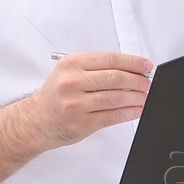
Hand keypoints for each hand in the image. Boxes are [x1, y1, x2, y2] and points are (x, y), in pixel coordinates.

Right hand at [24, 52, 151, 152]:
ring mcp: (77, 104)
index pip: (109, 59)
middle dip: (138, 80)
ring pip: (116, 97)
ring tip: (145, 96)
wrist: (35, 121)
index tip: (146, 66)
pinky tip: (137, 109)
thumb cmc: (56, 95)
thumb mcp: (68, 72)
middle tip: (147, 82)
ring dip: (136, 97)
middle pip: (115, 78)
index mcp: (71, 64)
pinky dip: (129, 112)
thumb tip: (131, 69)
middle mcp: (72, 83)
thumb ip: (95, 68)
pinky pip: (112, 116)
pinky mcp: (82, 123)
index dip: (132, 62)